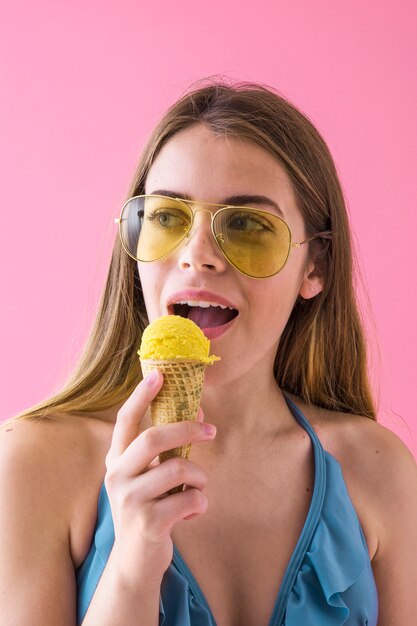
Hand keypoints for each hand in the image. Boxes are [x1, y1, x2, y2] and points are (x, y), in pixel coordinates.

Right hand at [104, 370, 216, 589]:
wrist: (135, 562)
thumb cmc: (149, 509)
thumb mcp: (149, 477)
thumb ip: (166, 449)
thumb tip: (198, 411)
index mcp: (116, 459)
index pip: (125, 419)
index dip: (141, 395)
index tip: (159, 374)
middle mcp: (116, 475)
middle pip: (154, 437)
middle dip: (188, 429)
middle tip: (212, 430)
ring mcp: (129, 500)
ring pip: (178, 468)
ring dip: (200, 477)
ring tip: (199, 488)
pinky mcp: (147, 523)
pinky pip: (190, 499)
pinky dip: (201, 503)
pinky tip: (193, 512)